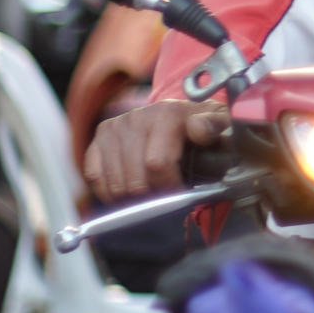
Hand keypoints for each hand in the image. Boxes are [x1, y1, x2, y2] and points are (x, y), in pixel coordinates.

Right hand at [83, 99, 230, 205]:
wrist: (179, 116)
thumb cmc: (202, 128)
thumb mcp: (220, 125)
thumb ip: (216, 126)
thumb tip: (199, 128)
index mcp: (167, 113)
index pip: (157, 164)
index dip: (168, 188)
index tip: (180, 193)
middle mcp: (137, 116)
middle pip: (135, 180)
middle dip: (152, 197)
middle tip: (165, 197)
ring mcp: (115, 126)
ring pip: (115, 183)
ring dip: (132, 199)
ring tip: (150, 194)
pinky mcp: (100, 136)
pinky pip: (94, 176)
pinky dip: (109, 192)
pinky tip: (127, 193)